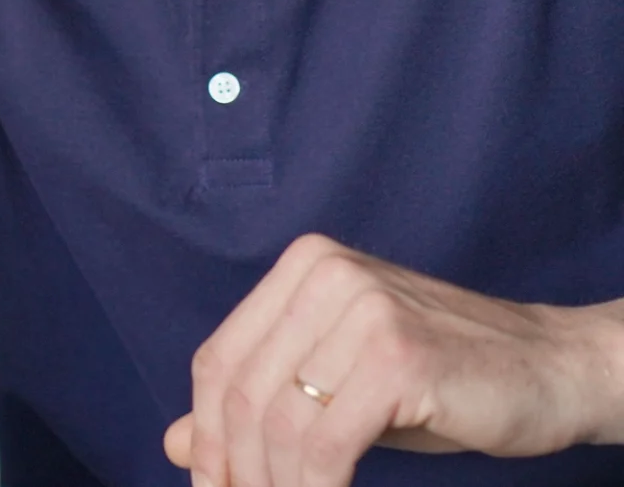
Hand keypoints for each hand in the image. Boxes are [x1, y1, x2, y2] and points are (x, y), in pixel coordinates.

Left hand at [163, 233, 621, 486]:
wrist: (554, 370)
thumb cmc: (442, 381)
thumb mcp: (337, 387)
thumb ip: (261, 403)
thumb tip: (177, 443)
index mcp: (302, 267)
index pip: (219, 358)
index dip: (206, 432)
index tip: (210, 486)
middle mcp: (325, 273)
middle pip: (241, 391)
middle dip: (234, 467)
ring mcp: (362, 307)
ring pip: (278, 420)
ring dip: (276, 484)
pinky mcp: (397, 354)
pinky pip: (326, 440)